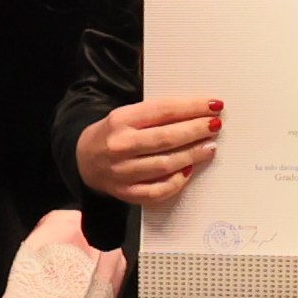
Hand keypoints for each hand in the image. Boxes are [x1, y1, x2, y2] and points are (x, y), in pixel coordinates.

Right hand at [77, 92, 222, 205]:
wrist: (83, 159)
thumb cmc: (113, 134)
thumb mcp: (127, 115)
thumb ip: (156, 115)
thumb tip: (196, 114)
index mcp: (121, 120)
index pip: (162, 111)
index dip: (191, 107)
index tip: (213, 105)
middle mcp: (119, 146)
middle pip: (166, 138)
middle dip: (196, 130)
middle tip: (215, 126)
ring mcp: (122, 172)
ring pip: (165, 165)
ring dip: (192, 155)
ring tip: (210, 147)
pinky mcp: (126, 192)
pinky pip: (157, 191)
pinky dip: (176, 182)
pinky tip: (189, 171)